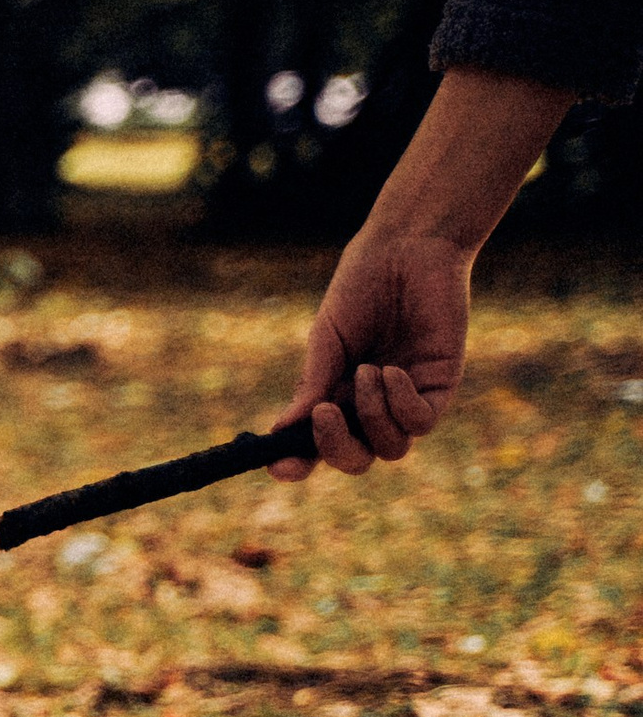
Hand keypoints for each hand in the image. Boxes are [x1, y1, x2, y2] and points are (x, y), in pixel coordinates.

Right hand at [269, 231, 470, 479]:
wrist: (406, 250)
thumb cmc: (360, 288)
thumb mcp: (327, 340)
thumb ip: (313, 384)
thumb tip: (283, 431)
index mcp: (335, 396)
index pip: (316, 446)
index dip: (297, 463)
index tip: (278, 466)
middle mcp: (370, 406)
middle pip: (356, 459)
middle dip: (336, 447)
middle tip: (324, 410)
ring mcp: (406, 399)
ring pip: (391, 447)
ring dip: (372, 415)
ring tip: (368, 368)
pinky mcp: (439, 385)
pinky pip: (422, 421)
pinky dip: (402, 404)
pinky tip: (392, 370)